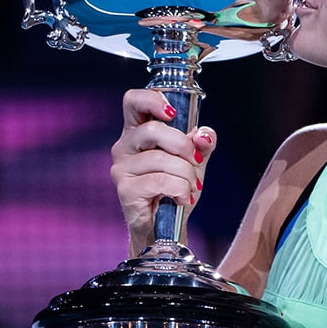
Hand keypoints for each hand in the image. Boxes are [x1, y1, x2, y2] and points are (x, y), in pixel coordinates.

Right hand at [109, 90, 216, 253]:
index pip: (132, 101)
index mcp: (138, 132)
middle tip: (195, 161)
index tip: (173, 113)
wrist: (165, 227)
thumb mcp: (194, 160)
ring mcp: (122, 169)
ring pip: (159, 158)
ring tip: (191, 186)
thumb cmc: (174, 188)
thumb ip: (201, 143)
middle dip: (182, 145)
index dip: (152, 100)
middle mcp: (124, 147)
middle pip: (151, 130)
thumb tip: (204, 136)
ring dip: (185, 173)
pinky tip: (183, 198)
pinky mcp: (125, 190)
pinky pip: (158, 181)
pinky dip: (179, 189)